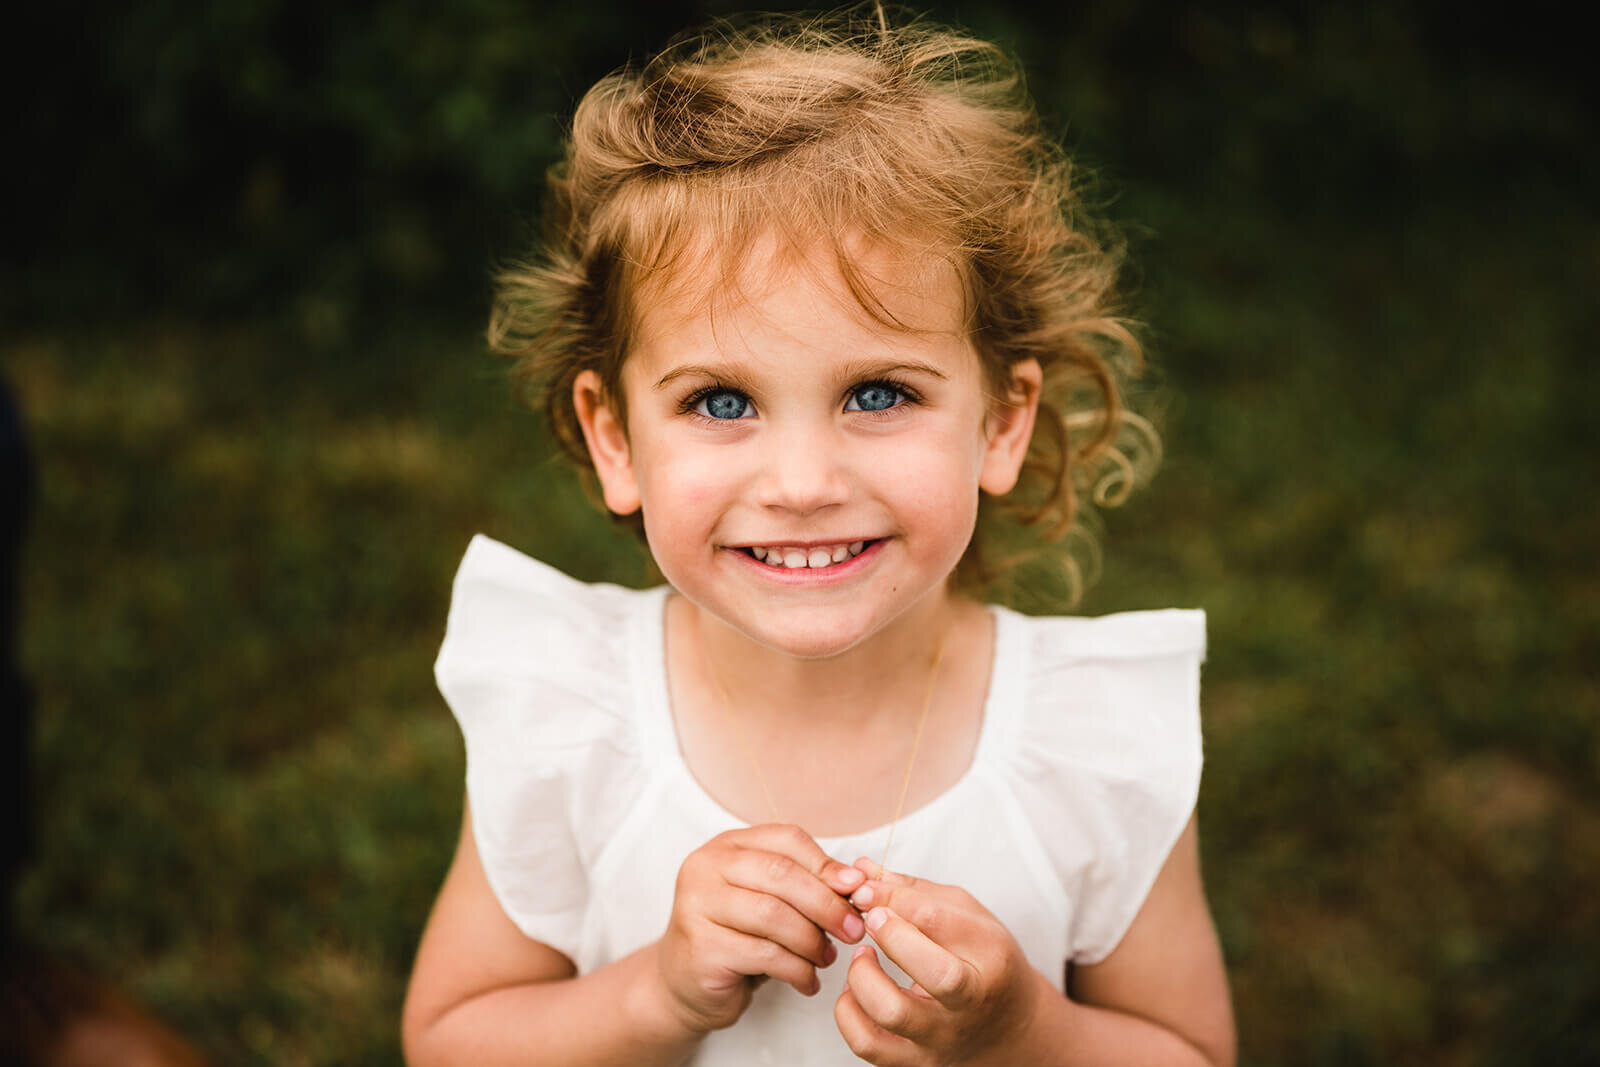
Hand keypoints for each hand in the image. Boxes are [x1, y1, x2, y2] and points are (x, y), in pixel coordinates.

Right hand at [656, 824, 868, 1034]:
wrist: (684, 985)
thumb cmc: (736, 938)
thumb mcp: (770, 901)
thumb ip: (806, 885)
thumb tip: (858, 881)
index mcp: (727, 845)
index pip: (786, 840)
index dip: (827, 865)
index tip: (858, 890)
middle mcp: (706, 867)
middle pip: (781, 874)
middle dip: (826, 904)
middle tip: (853, 929)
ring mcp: (697, 906)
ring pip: (774, 916)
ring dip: (812, 941)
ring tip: (826, 958)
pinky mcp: (701, 947)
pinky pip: (765, 955)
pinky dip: (797, 970)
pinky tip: (806, 981)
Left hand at [834, 861, 1050, 1065]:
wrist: (1006, 1027)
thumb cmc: (983, 963)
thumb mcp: (965, 916)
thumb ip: (913, 891)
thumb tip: (862, 870)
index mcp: (989, 957)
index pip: (940, 921)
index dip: (894, 899)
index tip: (868, 890)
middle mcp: (969, 1003)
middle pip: (934, 973)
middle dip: (893, 937)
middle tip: (871, 919)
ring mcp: (941, 1037)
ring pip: (892, 1013)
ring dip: (862, 976)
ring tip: (862, 957)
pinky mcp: (915, 1062)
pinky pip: (868, 1045)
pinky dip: (848, 1013)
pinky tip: (855, 991)